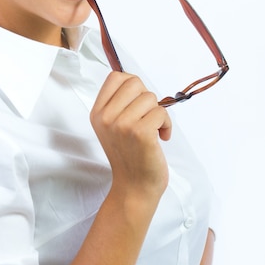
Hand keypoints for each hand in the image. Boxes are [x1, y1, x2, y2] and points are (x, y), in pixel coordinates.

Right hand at [90, 71, 171, 202]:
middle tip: (146, 117)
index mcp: (97, 113)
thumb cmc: (129, 156)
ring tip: (154, 130)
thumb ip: (119, 104)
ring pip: (150, 97)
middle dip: (147, 98)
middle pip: (134, 82)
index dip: (132, 85)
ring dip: (158, 113)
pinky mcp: (140, 132)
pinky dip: (167, 125)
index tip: (137, 103)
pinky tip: (162, 137)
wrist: (134, 187)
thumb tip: (136, 81)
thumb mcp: (113, 127)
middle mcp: (106, 117)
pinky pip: (161, 112)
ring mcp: (122, 124)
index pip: (115, 77)